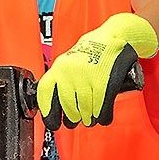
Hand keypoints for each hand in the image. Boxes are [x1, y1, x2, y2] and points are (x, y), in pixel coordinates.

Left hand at [37, 13, 157, 129]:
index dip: (48, 111)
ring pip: (84, 110)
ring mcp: (87, 78)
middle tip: (75, 121)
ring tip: (90, 118)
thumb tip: (55, 105)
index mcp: (59, 67)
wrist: (113, 36)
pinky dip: (101, 116)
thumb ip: (61, 79)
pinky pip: (100, 108)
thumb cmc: (91, 50)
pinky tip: (101, 116)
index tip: (52, 122)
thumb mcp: (69, 61)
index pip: (45, 92)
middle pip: (67, 107)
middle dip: (72, 118)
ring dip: (88, 118)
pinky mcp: (104, 83)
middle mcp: (70, 73)